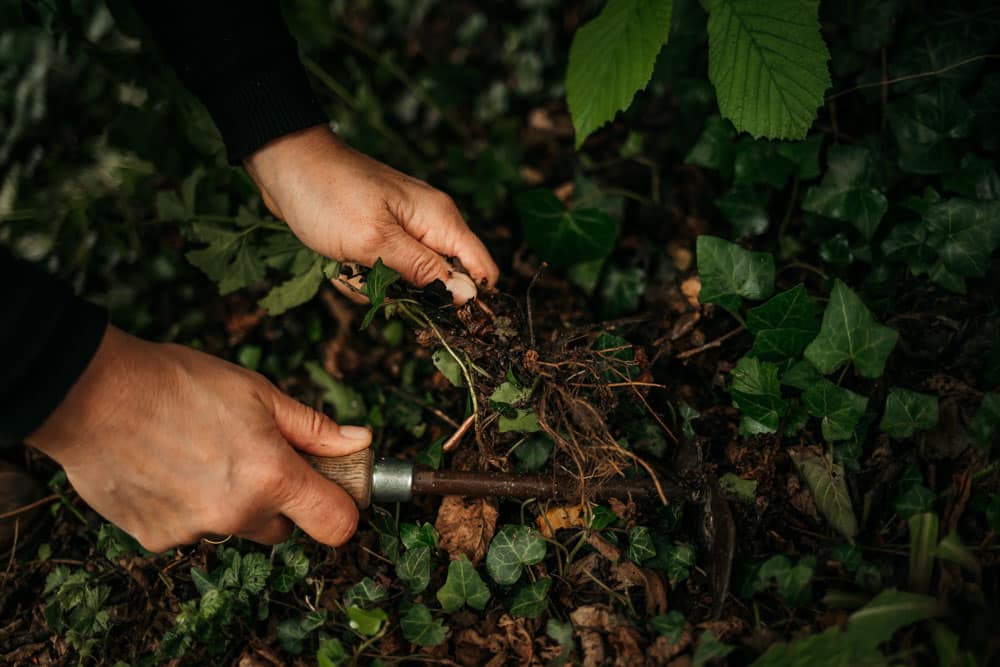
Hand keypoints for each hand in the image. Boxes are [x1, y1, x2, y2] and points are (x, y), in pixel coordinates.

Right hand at [27, 325, 370, 552]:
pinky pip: (193, 531)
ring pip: (236, 529)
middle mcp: (237, 515)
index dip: (342, 507)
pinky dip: (190, 508)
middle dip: (280, 500)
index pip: (338, 525)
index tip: (333, 489)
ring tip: (202, 454)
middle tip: (255, 457)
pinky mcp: (157, 540)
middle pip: (283, 529)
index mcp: (272, 477)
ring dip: (233, 504)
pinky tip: (170, 469)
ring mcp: (195, 532)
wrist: (93, 395)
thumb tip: (360, 442)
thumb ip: (314, 428)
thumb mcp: (260, 394)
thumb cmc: (180, 384)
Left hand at [244, 125, 498, 303]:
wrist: (283, 164)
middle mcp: (429, 227)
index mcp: (440, 220)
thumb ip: (423, 270)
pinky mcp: (380, 239)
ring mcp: (404, 233)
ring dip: (372, 285)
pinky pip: (380, 275)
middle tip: (369, 276)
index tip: (437, 316)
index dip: (469, 301)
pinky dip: (356, 275)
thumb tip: (467, 296)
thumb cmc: (328, 194)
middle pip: (440, 284)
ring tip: (345, 263)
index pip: (482, 270)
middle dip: (404, 294)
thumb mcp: (375, 240)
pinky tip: (336, 260)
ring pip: (405, 285)